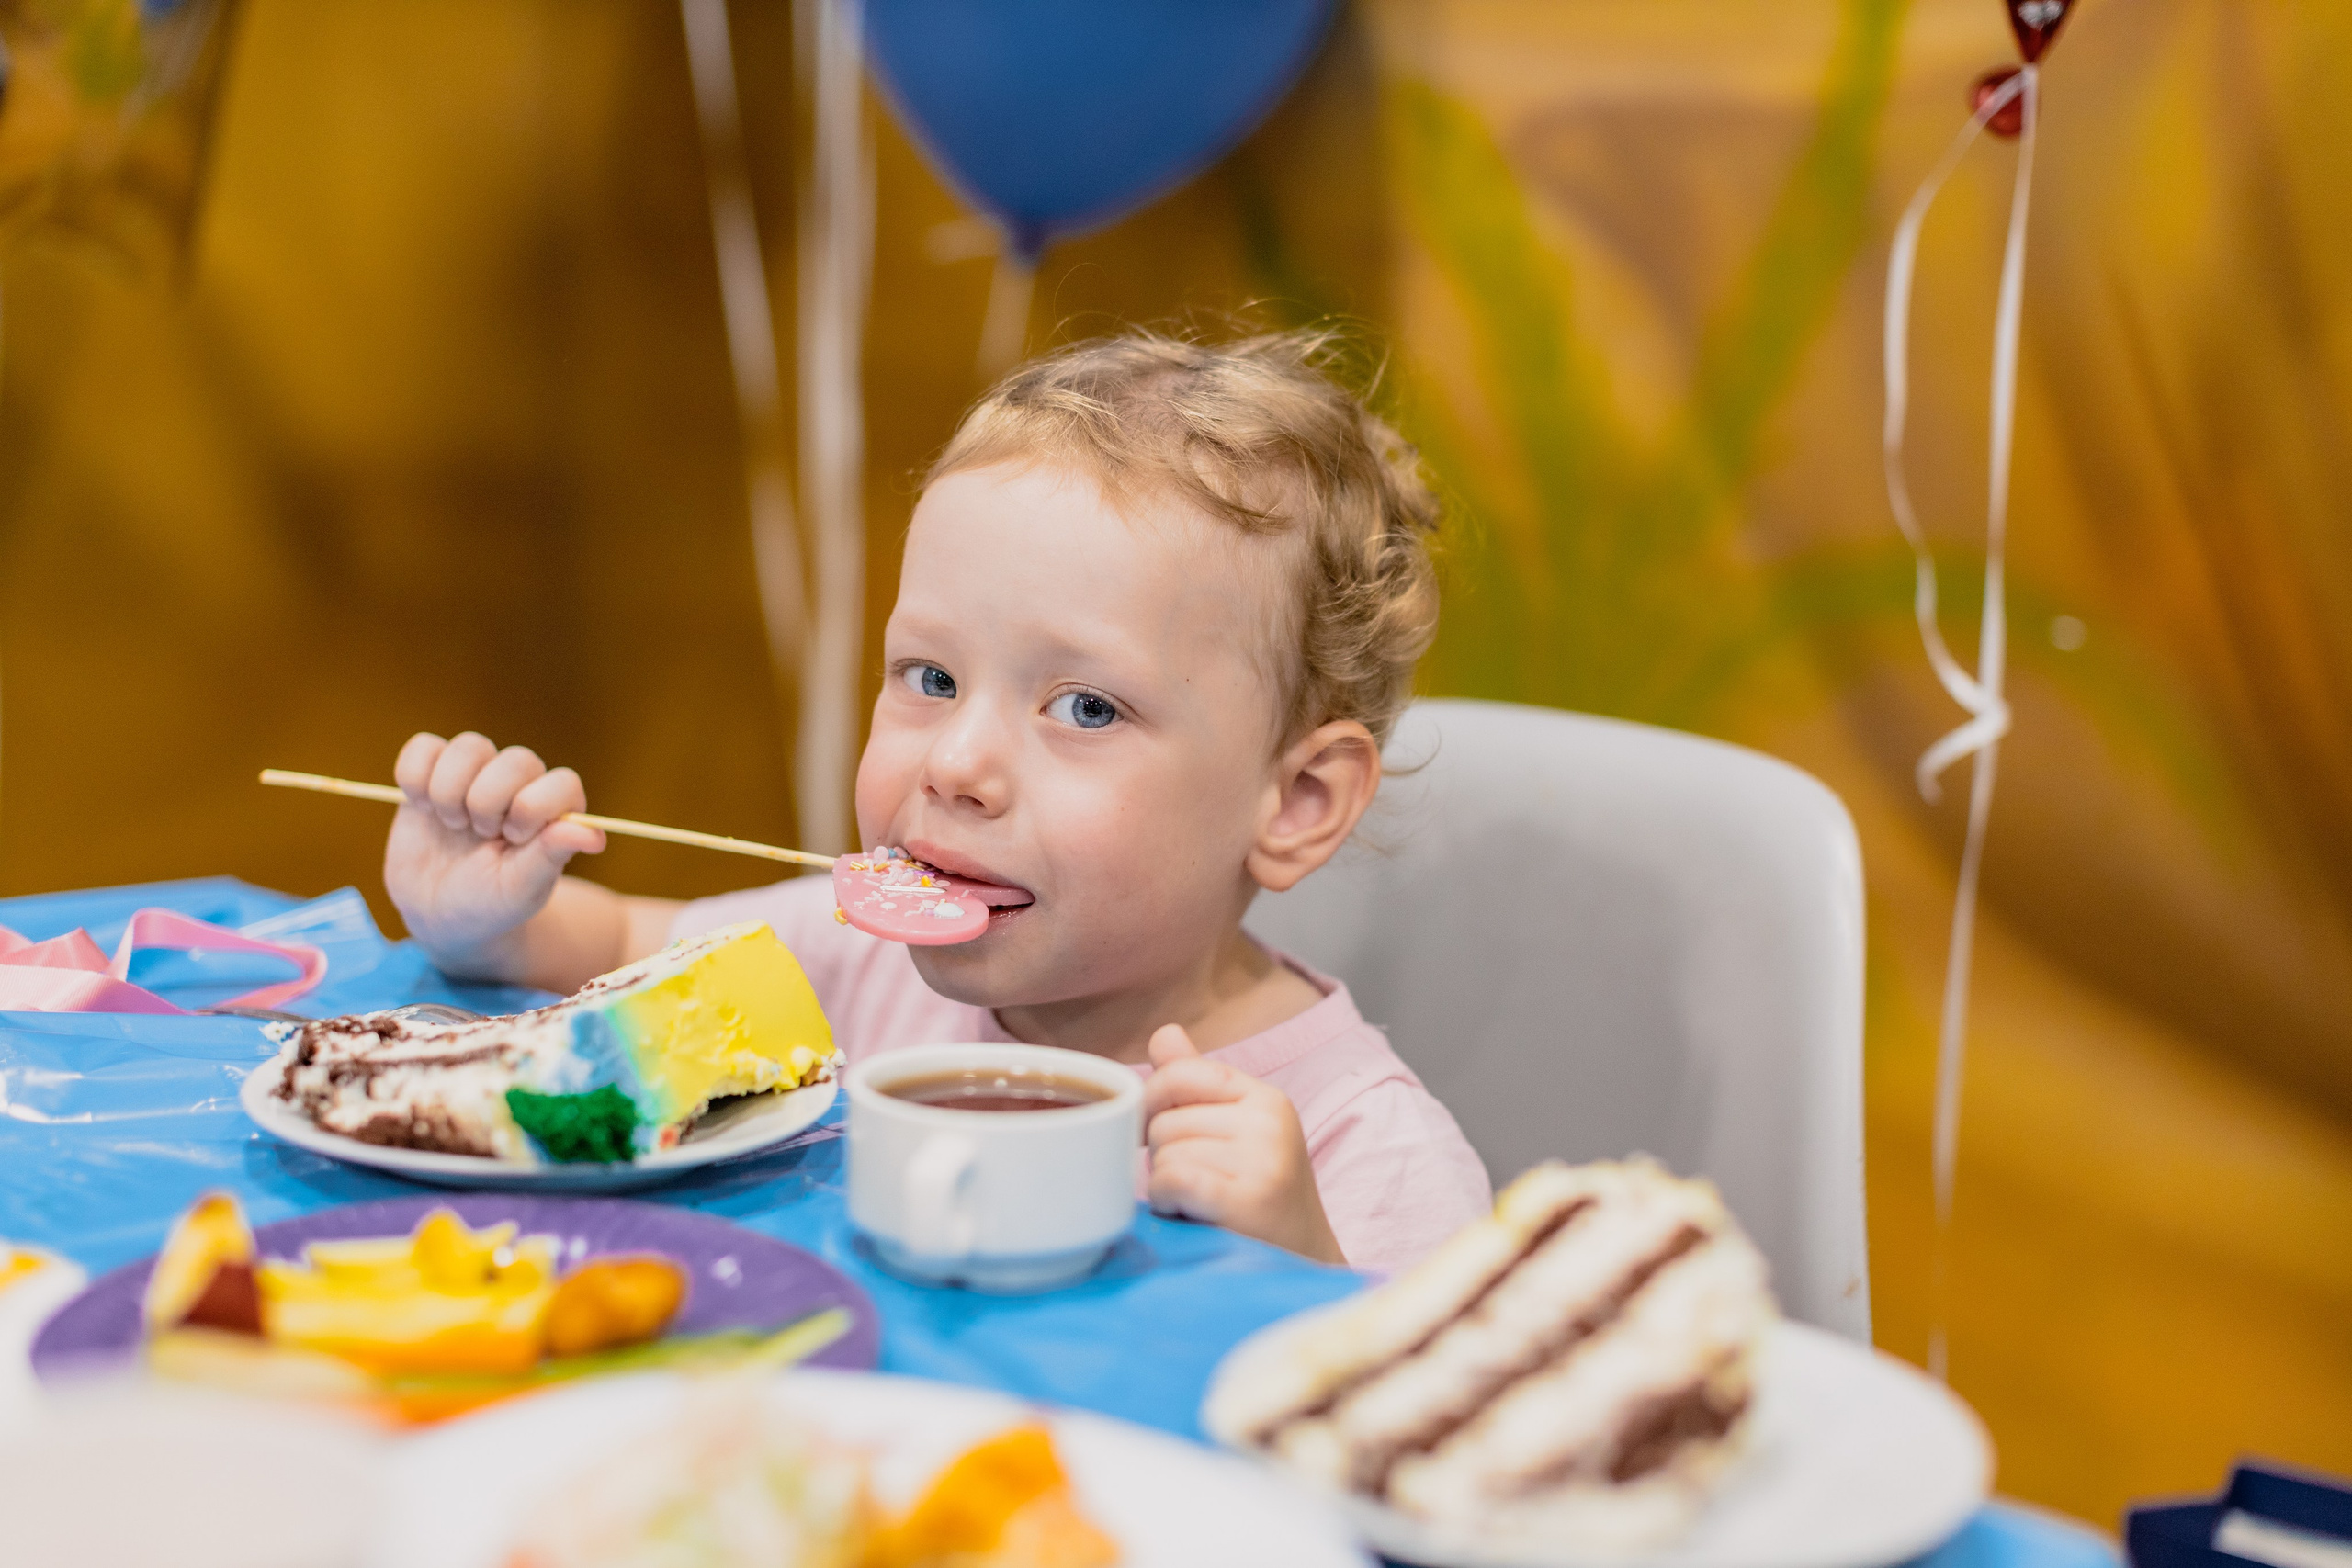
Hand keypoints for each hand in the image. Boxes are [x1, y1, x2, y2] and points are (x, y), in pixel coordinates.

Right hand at [384, 732, 606, 973]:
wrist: (437, 913)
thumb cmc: (490, 904)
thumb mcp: (521, 888)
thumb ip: (552, 856)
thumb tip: (595, 837)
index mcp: (552, 812)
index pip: (563, 783)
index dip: (533, 808)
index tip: (513, 840)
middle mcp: (519, 786)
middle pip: (517, 760)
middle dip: (490, 803)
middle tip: (481, 835)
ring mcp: (475, 775)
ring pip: (469, 746)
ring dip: (450, 792)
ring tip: (453, 824)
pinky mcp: (432, 773)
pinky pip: (423, 746)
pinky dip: (414, 776)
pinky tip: (421, 807)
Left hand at [1143, 1024, 1343, 1264]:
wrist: (1303, 1268)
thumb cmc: (1258, 1200)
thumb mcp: (1236, 1133)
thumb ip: (1196, 1083)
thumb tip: (1164, 1034)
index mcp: (1266, 1099)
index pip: (1180, 1072)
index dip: (1153, 1104)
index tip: (1155, 1135)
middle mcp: (1270, 1122)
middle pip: (1164, 1121)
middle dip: (1164, 1157)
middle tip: (1196, 1186)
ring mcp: (1264, 1160)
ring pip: (1164, 1154)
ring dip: (1168, 1187)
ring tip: (1201, 1204)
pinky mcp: (1249, 1200)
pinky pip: (1172, 1180)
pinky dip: (1170, 1203)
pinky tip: (1193, 1215)